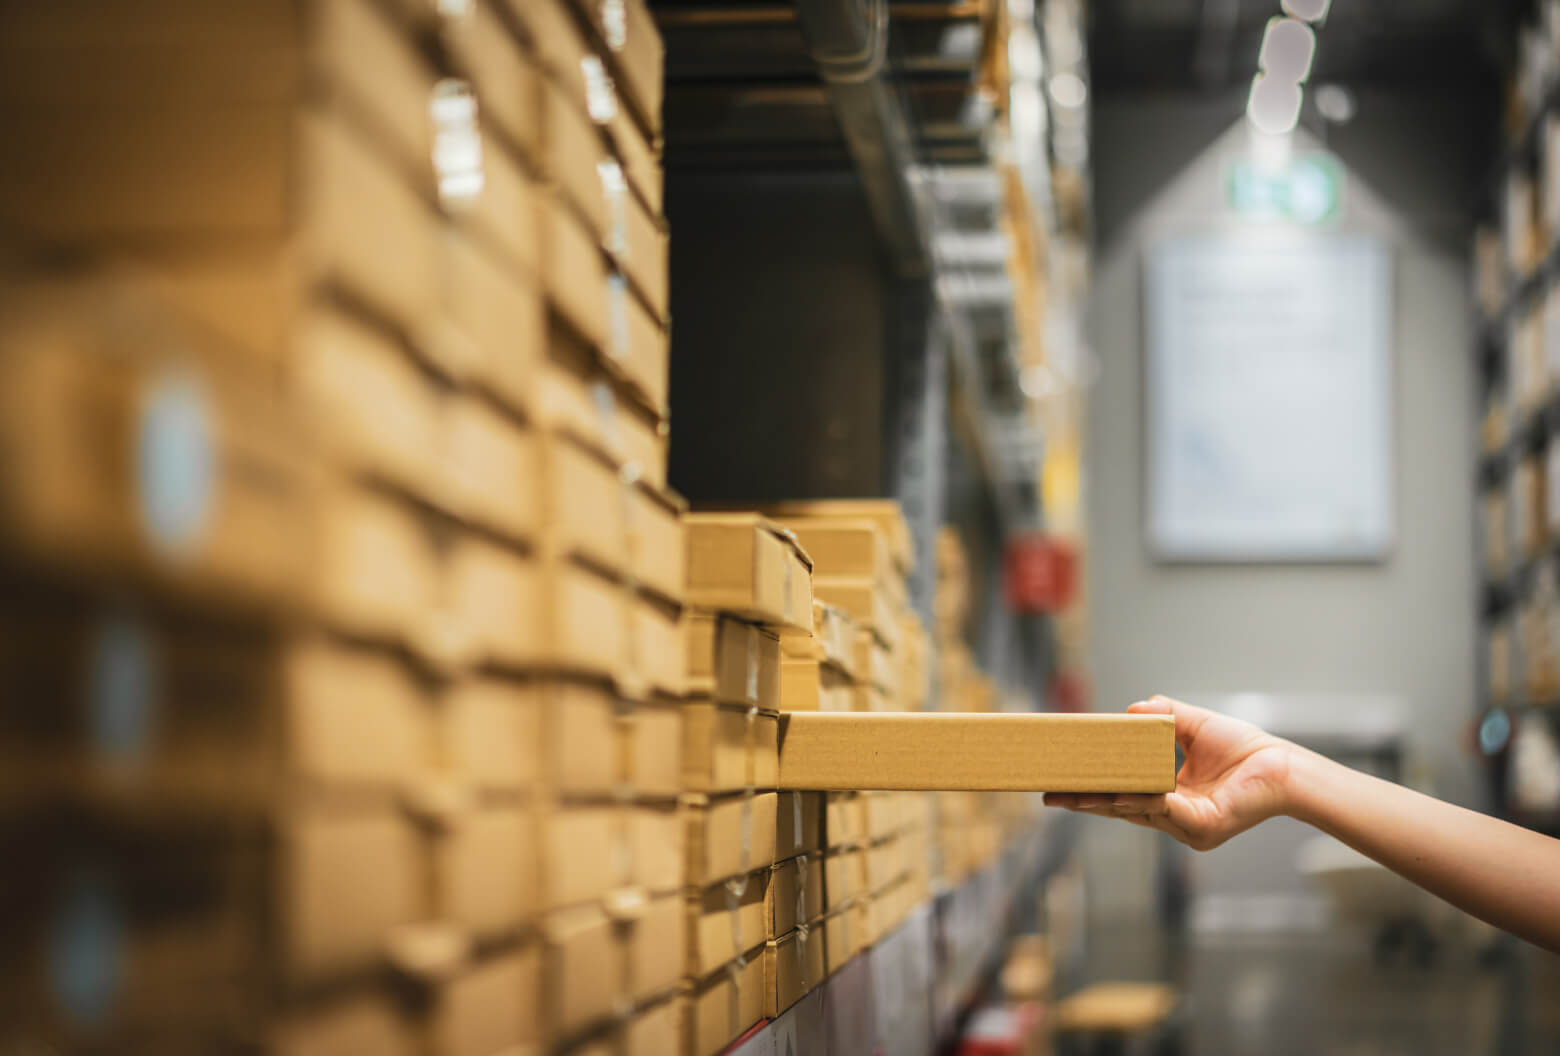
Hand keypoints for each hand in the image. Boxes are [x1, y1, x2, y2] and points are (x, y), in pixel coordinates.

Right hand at [1043, 696, 1296, 849]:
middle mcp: (1174, 817)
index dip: (1090, 789)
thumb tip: (1130, 710)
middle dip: (1083, 802)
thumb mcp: (1191, 724)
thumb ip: (1162, 715)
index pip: (1120, 795)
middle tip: (1050, 795)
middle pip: (1118, 809)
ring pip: (1136, 812)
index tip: (1059, 784)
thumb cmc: (1243, 748)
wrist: (1282, 764)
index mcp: (1168, 798)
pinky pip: (1165, 811)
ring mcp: (1186, 826)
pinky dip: (1140, 800)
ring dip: (1103, 802)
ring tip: (1073, 794)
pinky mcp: (1203, 826)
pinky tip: (1116, 793)